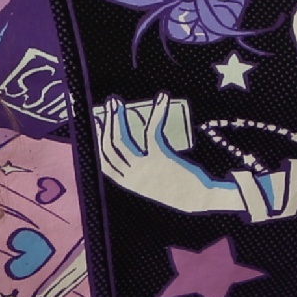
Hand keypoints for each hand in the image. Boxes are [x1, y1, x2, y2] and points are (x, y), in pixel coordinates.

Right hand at [93, 95, 243, 215]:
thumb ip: (138, 170)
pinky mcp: (160, 159)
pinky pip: (151, 131)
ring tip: (117, 101)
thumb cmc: (177, 188)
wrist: (200, 198)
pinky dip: (157, 112)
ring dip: (117, 117)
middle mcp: (131, 177)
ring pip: (122, 139)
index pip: (103, 160)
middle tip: (110, 103)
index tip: (97, 122)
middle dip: (106, 123)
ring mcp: (144, 169)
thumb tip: (132, 151)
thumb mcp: (150, 183)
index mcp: (127, 182)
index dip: (98, 139)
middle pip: (108, 147)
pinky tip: (162, 97)